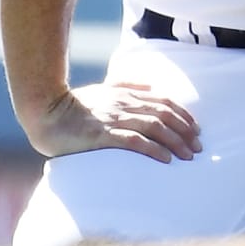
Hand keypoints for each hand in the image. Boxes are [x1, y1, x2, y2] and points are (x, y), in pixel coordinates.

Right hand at [21, 82, 200, 162]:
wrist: (45, 111)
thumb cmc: (73, 104)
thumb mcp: (103, 90)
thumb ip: (126, 86)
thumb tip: (151, 86)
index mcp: (125, 94)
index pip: (163, 102)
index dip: (183, 115)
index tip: (196, 128)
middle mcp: (124, 104)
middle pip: (164, 115)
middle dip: (185, 131)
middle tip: (199, 147)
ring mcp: (114, 118)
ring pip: (154, 127)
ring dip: (175, 141)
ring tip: (189, 155)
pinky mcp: (103, 135)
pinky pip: (134, 141)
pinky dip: (153, 149)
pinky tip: (166, 159)